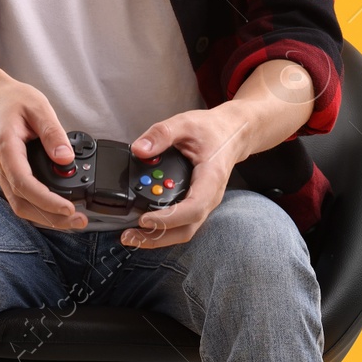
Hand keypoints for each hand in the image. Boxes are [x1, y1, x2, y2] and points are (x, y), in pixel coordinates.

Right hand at [0, 70, 87, 231]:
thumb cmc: (8, 99)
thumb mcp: (37, 106)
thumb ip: (53, 132)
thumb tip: (66, 158)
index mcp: (6, 148)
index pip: (24, 184)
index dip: (46, 201)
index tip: (68, 208)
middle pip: (22, 203)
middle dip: (50, 218)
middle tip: (78, 221)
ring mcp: (0, 173)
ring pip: (20, 205)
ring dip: (45, 217)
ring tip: (72, 219)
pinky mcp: (5, 175)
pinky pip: (20, 198)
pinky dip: (38, 208)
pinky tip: (56, 208)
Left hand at [121, 103, 252, 248]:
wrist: (232, 134)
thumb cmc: (212, 131)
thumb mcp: (186, 123)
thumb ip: (161, 134)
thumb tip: (139, 149)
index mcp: (210, 178)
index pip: (193, 208)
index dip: (168, 218)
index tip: (144, 218)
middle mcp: (209, 197)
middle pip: (186, 229)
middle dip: (157, 238)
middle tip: (128, 235)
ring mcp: (204, 203)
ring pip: (184, 231)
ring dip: (158, 238)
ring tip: (132, 236)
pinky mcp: (196, 204)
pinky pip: (181, 223)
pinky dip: (162, 229)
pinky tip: (144, 226)